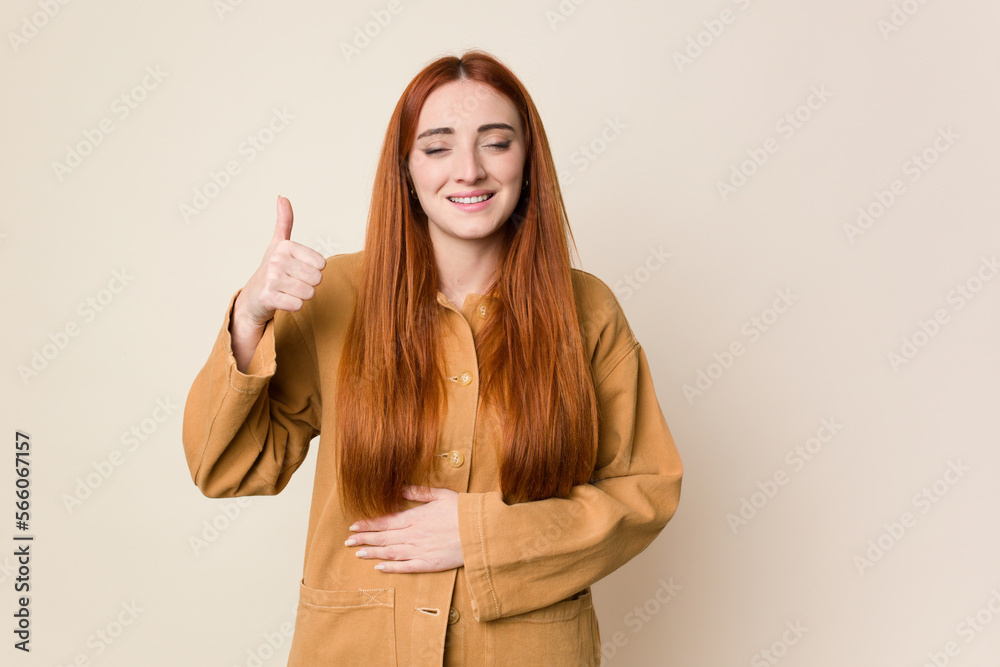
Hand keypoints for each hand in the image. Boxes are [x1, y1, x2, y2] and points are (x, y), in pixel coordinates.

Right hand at [233, 196, 326, 330]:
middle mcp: (277, 260)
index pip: (322, 264)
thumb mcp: (278, 244)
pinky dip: (294, 306)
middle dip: (308, 284)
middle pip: (317, 279)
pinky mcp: (269, 297)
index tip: (297, 270)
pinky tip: (282, 300)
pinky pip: (298, 305)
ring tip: (288, 291)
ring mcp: (272, 278)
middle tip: (293, 282)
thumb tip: (282, 197)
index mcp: (285, 246)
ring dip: (301, 296)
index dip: (313, 270)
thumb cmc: (271, 269)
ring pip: (309, 293)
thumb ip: (284, 222)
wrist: (253, 297)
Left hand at [346, 485, 463, 572]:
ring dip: (373, 553)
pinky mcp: (429, 563)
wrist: (480, 531)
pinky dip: (391, 567)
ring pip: (391, 552)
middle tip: (348, 542)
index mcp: (415, 517)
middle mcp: (414, 535)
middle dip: (364, 539)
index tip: (354, 526)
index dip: (368, 524)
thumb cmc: (462, 511)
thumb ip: (417, 493)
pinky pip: (406, 567)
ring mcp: (420, 550)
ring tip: (357, 554)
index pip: (385, 521)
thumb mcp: (440, 495)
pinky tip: (379, 567)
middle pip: (384, 537)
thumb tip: (399, 487)